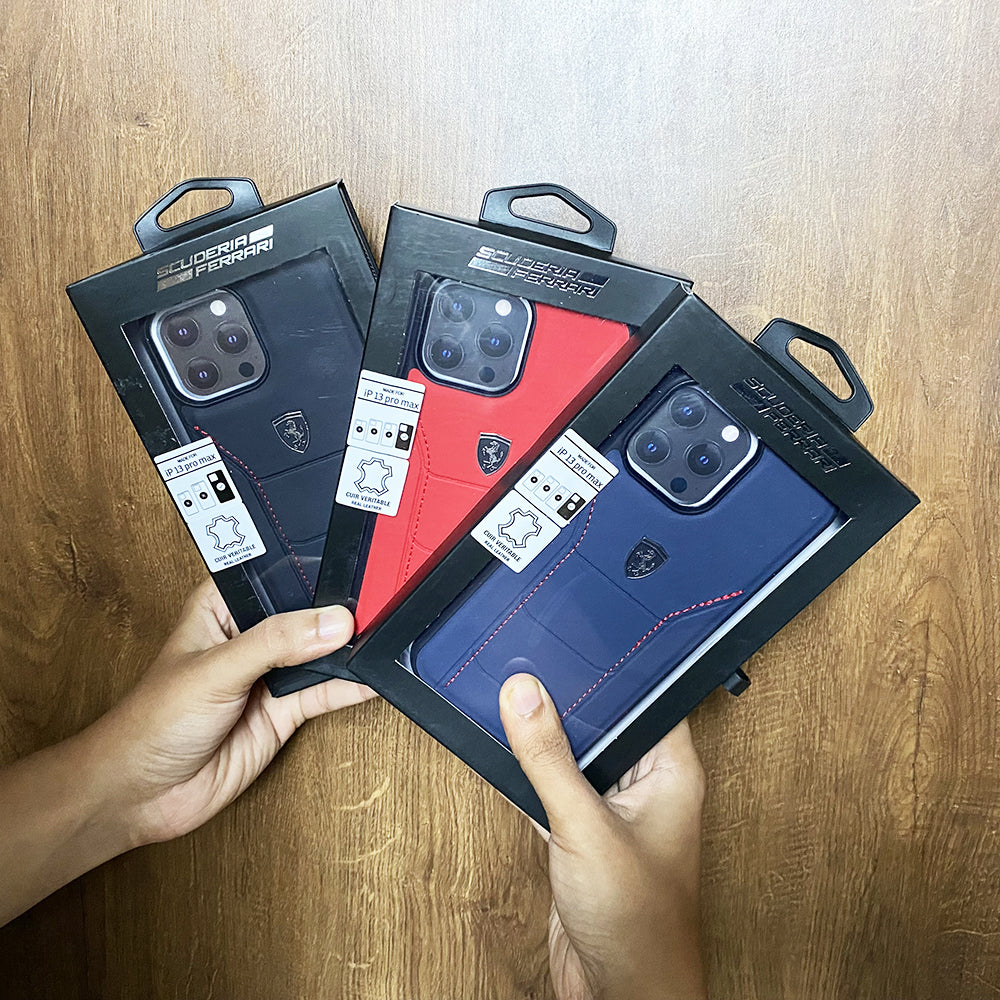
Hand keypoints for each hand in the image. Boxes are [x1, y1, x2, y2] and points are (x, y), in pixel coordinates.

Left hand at [89, 579, 375, 845]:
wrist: (141, 795)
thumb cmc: (151, 722)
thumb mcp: (215, 670)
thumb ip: (274, 643)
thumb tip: (331, 623)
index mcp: (224, 606)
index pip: (277, 576)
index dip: (311, 570)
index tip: (351, 566)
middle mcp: (251, 634)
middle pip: (306, 613)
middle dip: (339, 611)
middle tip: (378, 602)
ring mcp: (270, 674)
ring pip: (322, 651)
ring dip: (349, 648)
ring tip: (383, 635)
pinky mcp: (284, 710)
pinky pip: (327, 691)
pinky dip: (352, 686)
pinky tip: (374, 676)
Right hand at [499, 674, 707, 999]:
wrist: (618, 995)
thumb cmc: (638, 924)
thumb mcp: (586, 827)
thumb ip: (550, 760)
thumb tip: (524, 696)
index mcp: (670, 772)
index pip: (646, 696)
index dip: (614, 666)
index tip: (574, 636)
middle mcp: (644, 786)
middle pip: (603, 723)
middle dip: (567, 700)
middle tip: (529, 662)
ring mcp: (610, 811)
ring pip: (573, 756)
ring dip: (544, 740)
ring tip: (508, 699)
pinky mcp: (580, 837)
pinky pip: (551, 789)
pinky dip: (528, 775)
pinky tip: (502, 755)